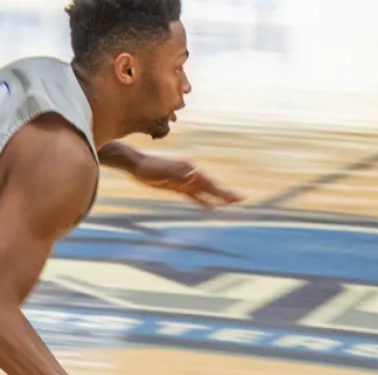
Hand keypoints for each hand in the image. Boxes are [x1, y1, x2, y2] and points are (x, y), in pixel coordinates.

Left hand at [128, 155, 244, 210]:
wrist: (136, 164)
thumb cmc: (149, 168)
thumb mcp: (163, 172)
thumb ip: (180, 174)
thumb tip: (197, 174)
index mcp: (189, 170)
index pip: (209, 183)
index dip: (222, 191)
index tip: (235, 197)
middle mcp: (190, 174)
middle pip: (211, 186)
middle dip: (225, 193)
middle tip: (241, 199)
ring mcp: (185, 180)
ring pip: (205, 191)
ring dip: (217, 197)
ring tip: (230, 204)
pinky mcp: (178, 186)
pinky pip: (193, 196)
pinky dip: (203, 201)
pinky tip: (210, 207)